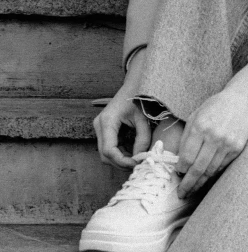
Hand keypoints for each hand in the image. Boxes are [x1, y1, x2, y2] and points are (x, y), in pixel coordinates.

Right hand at [94, 51, 151, 168]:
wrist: (133, 87)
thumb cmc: (139, 100)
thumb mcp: (143, 120)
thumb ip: (142, 139)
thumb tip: (139, 158)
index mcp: (107, 121)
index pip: (109, 150)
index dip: (122, 161)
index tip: (137, 164)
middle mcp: (99, 125)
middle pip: (104, 155)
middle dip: (121, 163)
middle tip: (138, 164)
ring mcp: (100, 128)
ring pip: (105, 154)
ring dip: (121, 160)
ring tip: (137, 159)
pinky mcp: (104, 130)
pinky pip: (109, 148)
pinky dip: (120, 154)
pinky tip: (133, 152)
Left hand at [176, 88, 247, 196]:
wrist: (242, 100)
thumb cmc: (215, 106)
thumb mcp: (195, 115)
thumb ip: (187, 137)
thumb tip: (180, 161)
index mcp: (200, 127)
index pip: (187, 157)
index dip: (181, 169)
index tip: (177, 174)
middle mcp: (214, 137)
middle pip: (198, 168)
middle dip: (188, 184)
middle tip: (182, 194)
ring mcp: (227, 144)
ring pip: (211, 171)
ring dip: (200, 183)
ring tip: (192, 190)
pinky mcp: (237, 149)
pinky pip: (222, 166)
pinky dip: (212, 173)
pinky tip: (206, 178)